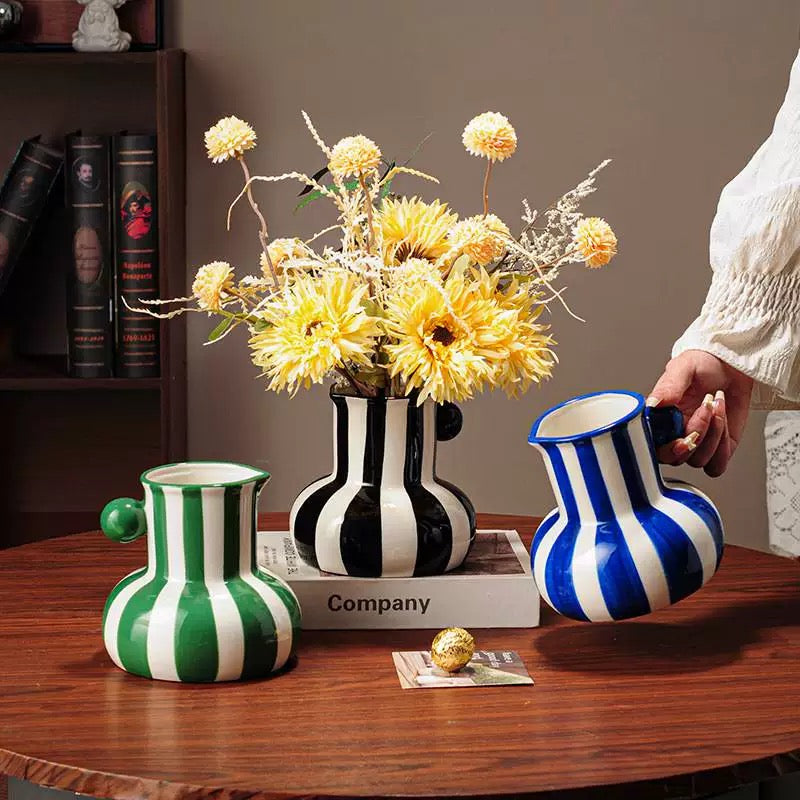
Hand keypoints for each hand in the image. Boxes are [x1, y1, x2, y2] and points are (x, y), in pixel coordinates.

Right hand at [648, 350, 752, 476]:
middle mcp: (675, 434)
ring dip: (712, 435)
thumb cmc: (705, 363)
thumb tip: (653, 404)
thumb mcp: (684, 367)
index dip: (665, 448)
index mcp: (660, 419)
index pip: (653, 446)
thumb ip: (668, 386)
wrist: (734, 364)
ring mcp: (696, 443)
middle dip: (693, 437)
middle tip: (704, 412)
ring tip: (716, 406)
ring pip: (698, 461)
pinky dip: (723, 449)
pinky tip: (725, 423)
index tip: (679, 437)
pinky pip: (717, 466)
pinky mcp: (718, 448)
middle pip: (675, 458)